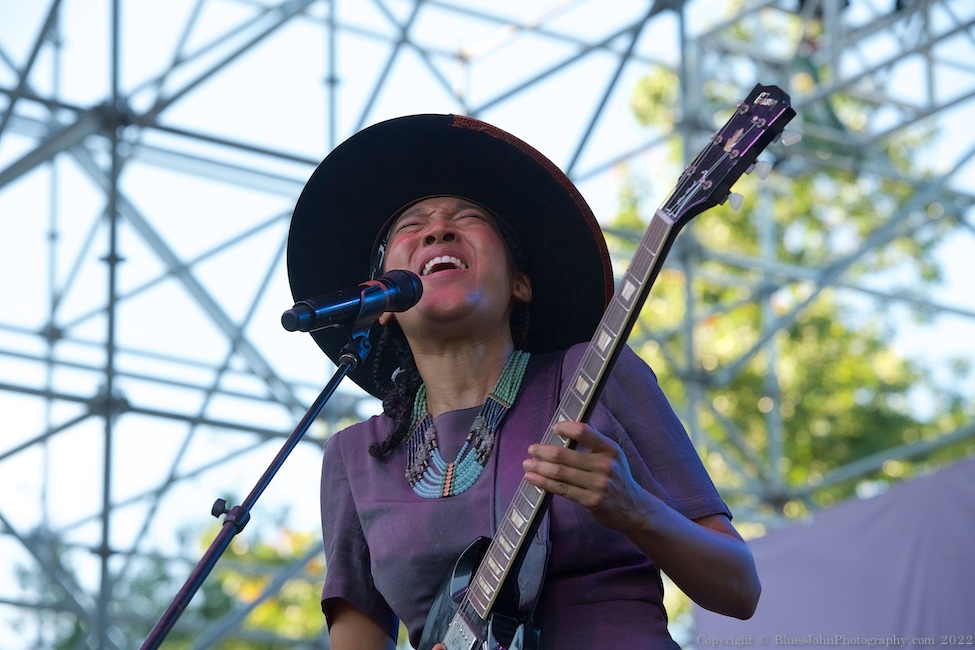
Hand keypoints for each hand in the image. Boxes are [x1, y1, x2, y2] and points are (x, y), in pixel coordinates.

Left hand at [522, 420, 649, 532]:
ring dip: (539, 467)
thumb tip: (566, 427)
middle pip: (565, 455)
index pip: (584, 432)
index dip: (565, 428)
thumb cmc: (617, 477)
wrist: (634, 508)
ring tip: (527, 464)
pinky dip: (544, 483)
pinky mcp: (591, 501)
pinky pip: (562, 490)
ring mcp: (598, 484)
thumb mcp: (613, 455)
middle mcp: (605, 465)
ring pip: (560, 473)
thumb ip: (593, 442)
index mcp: (609, 449)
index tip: (554, 429)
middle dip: (543, 451)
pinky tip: (533, 479)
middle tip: (531, 449)